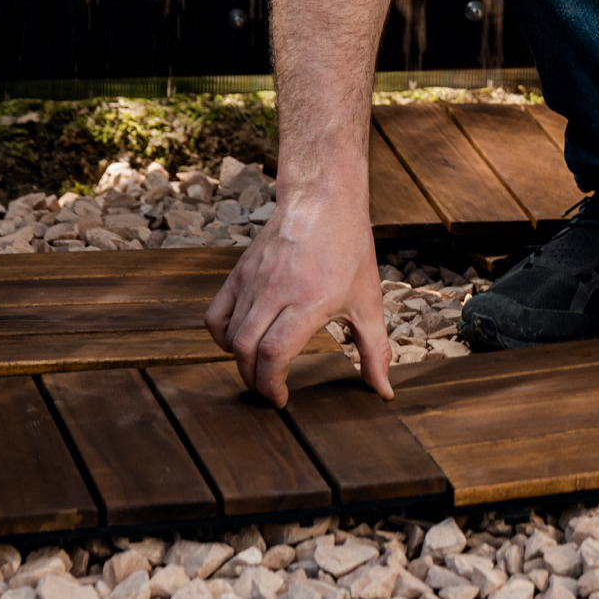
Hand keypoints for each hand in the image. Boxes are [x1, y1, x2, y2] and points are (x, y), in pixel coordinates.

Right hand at [205, 175, 391, 405]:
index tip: (281, 398)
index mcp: (308, 301)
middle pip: (246, 350)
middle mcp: (274, 293)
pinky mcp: (238, 274)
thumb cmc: (349, 250)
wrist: (324, 201)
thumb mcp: (368, 302)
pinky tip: (240, 342)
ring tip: (259, 370)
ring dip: (240, 362)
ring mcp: (252, 282)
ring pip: (230, 335)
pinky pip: (215, 315)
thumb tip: (383, 391)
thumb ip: (374, 350)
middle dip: (255, 380)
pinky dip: (221, 336)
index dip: (272, 384)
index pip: (274, 354)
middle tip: (270, 389)